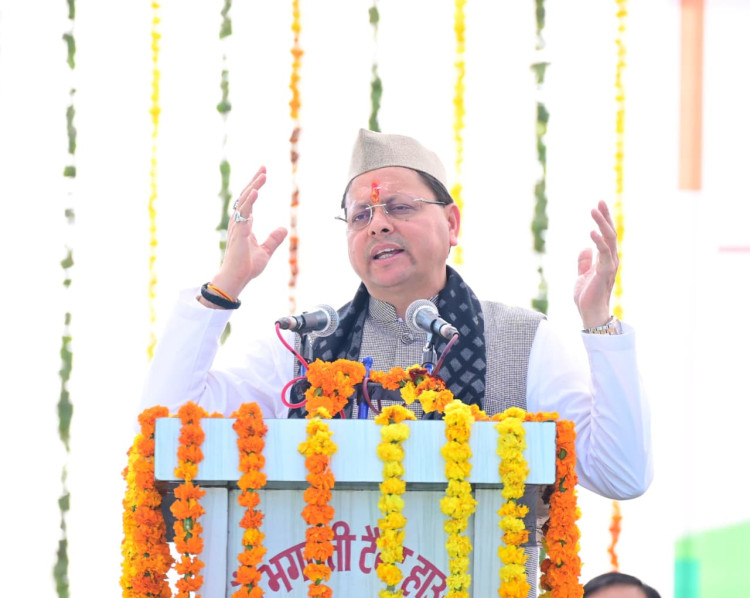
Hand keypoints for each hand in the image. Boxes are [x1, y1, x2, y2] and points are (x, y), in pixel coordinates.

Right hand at [210, 166, 287, 298]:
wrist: (237, 279)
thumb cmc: (247, 266)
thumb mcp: (265, 251)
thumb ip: (274, 239)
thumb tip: (284, 229)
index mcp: (245, 225)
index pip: (249, 200)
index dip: (255, 186)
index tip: (263, 173)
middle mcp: (239, 223)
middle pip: (245, 196)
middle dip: (255, 181)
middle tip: (264, 168)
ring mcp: (238, 227)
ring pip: (244, 202)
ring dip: (253, 187)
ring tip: (263, 175)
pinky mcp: (239, 234)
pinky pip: (244, 214)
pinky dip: (249, 202)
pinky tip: (255, 192)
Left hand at [574, 200, 618, 327]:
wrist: (589, 313)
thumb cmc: (587, 296)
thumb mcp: (582, 275)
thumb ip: (584, 262)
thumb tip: (585, 248)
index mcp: (606, 259)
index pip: (607, 236)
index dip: (604, 220)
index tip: (599, 205)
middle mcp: (611, 260)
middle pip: (610, 233)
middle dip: (606, 217)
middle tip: (600, 201)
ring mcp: (609, 266)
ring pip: (609, 240)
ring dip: (602, 224)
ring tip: (594, 210)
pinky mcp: (604, 272)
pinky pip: (603, 253)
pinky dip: (598, 241)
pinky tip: (591, 231)